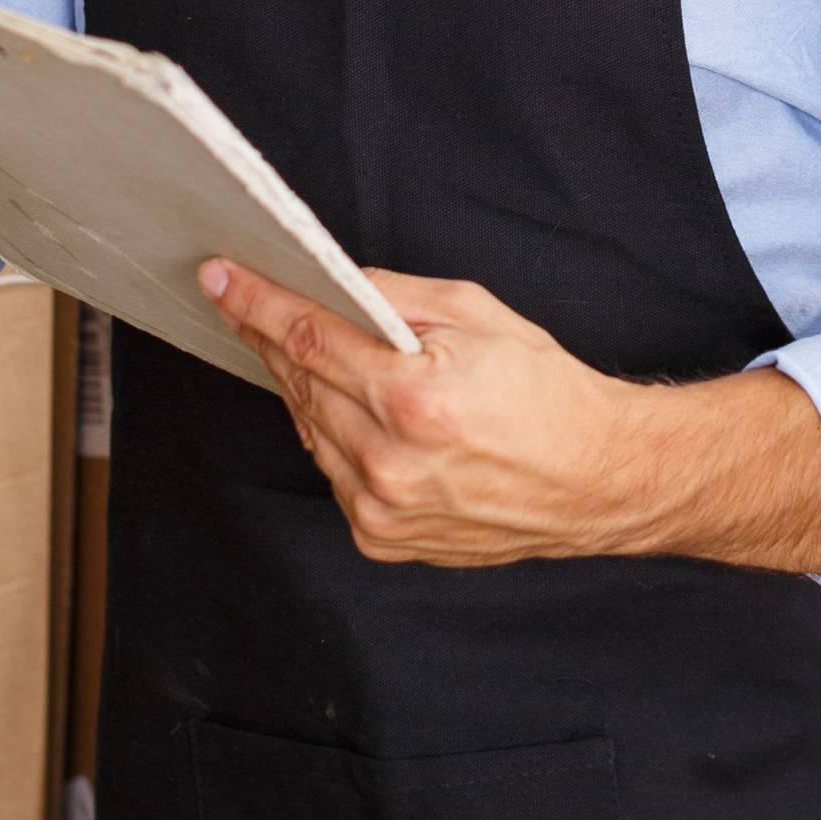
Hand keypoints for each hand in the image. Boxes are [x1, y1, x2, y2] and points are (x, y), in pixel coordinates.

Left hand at [203, 261, 820, 576]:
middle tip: (245, 302)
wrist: (598, 479)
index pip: (310, 339)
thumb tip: (332, 286)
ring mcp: (384, 510)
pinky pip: (333, 474)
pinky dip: (334, 437)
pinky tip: (354, 412)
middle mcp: (391, 463)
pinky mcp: (384, 541)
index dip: (258, 303)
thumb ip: (396, 297)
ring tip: (305, 353)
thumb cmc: (549, 393)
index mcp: (415, 399)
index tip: (222, 278)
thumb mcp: (479, 314)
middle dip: (270, 339)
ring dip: (302, 389)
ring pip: (309, 432)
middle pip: (300, 385)